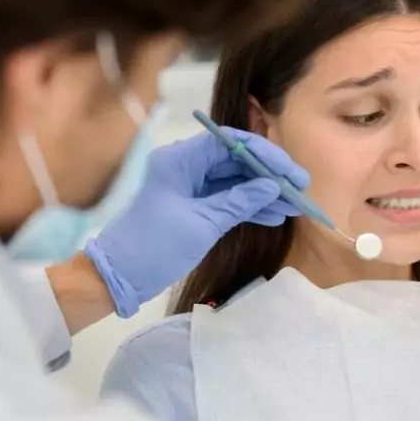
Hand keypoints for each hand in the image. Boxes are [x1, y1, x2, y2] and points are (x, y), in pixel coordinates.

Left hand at [84, 128, 308, 317]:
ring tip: (294, 207)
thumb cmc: (154, 246)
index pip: (231, 143)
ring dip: (264, 193)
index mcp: (181, 159)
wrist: (119, 277)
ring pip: (236, 181)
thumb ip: (239, 202)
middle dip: (270, 175)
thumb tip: (273, 186)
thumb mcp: (201, 223)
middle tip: (300, 190)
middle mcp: (187, 166)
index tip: (291, 172)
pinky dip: (250, 207)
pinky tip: (275, 216)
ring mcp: (192, 186)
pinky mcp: (195, 206)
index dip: (265, 154)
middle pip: (237, 161)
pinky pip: (229, 199)